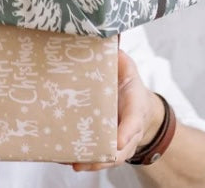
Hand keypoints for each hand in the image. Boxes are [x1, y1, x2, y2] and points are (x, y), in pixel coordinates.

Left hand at [72, 48, 164, 171]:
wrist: (138, 104)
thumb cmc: (129, 86)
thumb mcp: (128, 69)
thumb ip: (119, 59)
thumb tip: (106, 40)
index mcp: (135, 107)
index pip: (134, 121)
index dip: (126, 132)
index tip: (118, 141)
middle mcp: (129, 129)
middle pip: (121, 149)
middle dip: (104, 157)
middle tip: (85, 160)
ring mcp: (120, 141)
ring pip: (110, 158)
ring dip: (92, 163)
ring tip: (73, 162)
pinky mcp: (109, 145)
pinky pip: (100, 158)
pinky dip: (86, 161)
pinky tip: (66, 159)